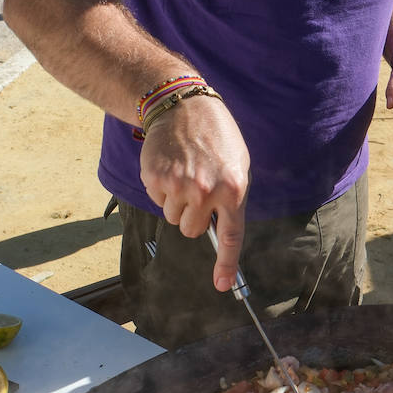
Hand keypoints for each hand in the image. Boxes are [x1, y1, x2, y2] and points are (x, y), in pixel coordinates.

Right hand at [138, 94, 250, 292]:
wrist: (184, 107)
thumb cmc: (216, 137)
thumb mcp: (237, 164)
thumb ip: (231, 197)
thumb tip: (222, 229)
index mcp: (234, 189)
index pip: (231, 236)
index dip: (227, 263)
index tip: (223, 286)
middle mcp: (206, 192)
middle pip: (192, 229)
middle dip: (192, 216)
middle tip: (196, 189)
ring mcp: (179, 186)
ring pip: (172, 217)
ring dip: (175, 200)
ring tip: (184, 171)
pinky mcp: (156, 179)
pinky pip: (156, 198)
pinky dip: (161, 186)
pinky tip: (170, 164)